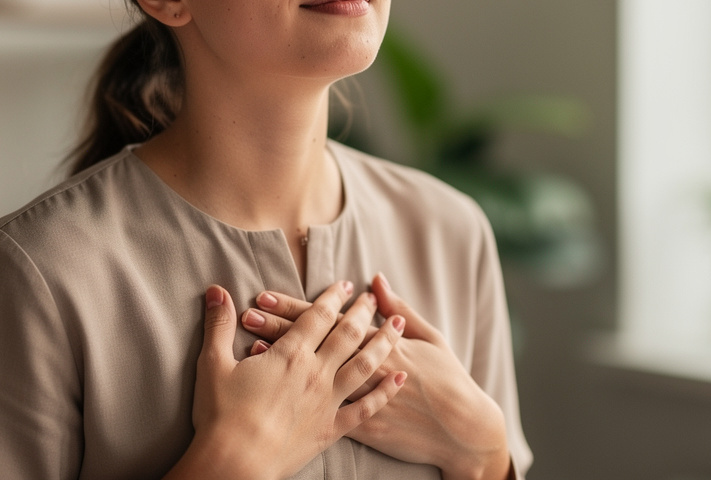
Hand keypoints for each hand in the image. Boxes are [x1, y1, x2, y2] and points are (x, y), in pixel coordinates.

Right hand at [170, 281, 406, 479]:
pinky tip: (400, 378)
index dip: (333, 297)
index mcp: (290, 354)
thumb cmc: (220, 416)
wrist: (234, 464)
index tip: (346, 285)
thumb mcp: (213, 364)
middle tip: (373, 299)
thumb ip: (218, 324)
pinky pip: (366, 407)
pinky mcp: (331, 429)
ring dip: (383, 342)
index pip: (318, 315)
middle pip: (347, 334)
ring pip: (365, 364)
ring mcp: (328, 401)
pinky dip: (386, 391)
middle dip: (363, 312)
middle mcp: (316, 373)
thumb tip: (215, 289)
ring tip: (398, 325)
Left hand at [242, 274, 511, 479]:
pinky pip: (322, 408)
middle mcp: (365, 367)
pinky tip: (273, 389)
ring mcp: (362, 398)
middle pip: (314, 342)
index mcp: (380, 342)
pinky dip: (296, 397)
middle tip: (247, 312)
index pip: (328, 319)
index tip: (266, 294)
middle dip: (279, 326)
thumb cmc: (448, 379)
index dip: (294, 306)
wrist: (462, 429)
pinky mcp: (362, 426)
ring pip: (312, 373)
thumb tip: (376, 280)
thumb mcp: (430, 337)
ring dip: (281, 358)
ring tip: (250, 345)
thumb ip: (399, 308)